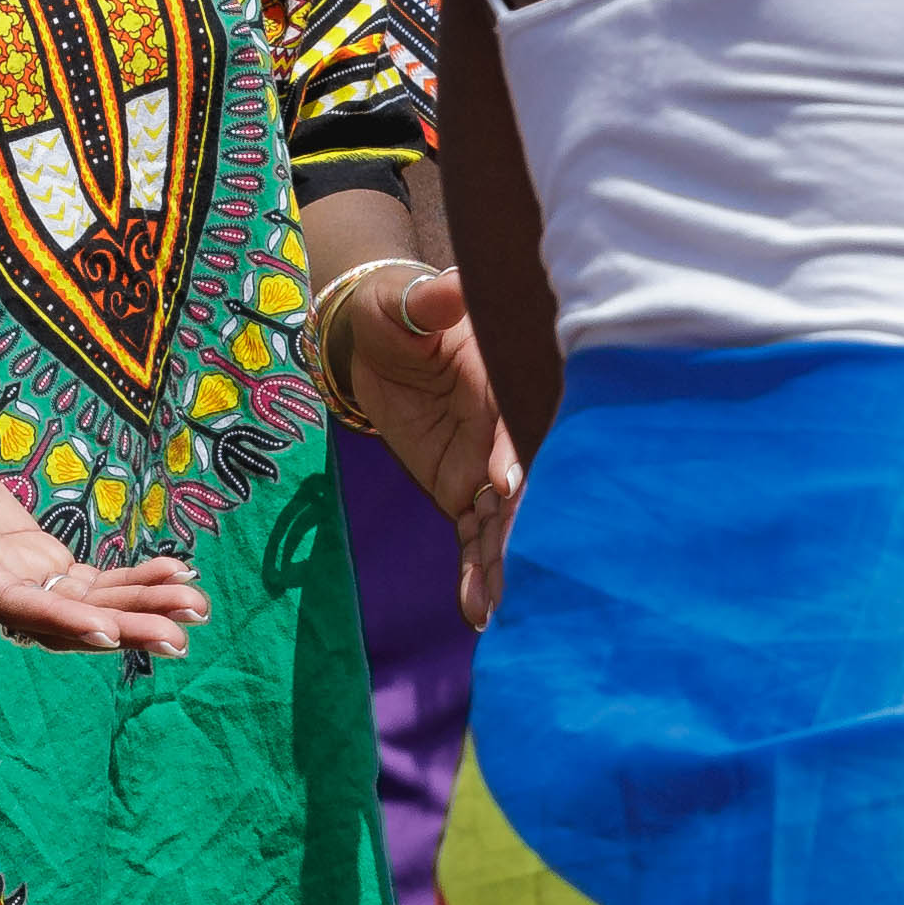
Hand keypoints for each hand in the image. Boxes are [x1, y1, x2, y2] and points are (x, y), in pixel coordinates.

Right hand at [0, 407, 209, 656]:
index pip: (11, 605)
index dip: (60, 621)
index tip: (111, 633)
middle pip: (62, 618)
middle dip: (122, 626)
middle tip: (183, 634)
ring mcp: (13, 571)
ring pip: (84, 604)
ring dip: (141, 607)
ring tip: (198, 606)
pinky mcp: (31, 554)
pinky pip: (87, 580)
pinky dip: (132, 580)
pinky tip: (178, 573)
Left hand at [337, 262, 521, 624]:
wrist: (381, 342)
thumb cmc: (399, 313)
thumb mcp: (407, 305)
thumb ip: (429, 304)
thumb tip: (449, 290)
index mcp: (505, 387)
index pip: (517, 424)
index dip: (515, 454)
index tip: (507, 485)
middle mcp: (507, 435)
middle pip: (522, 487)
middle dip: (521, 530)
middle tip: (518, 572)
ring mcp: (487, 469)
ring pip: (502, 524)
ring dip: (502, 567)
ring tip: (501, 610)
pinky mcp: (462, 493)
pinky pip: (474, 538)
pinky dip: (478, 574)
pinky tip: (480, 614)